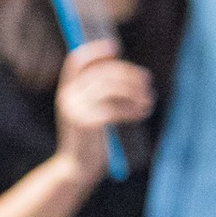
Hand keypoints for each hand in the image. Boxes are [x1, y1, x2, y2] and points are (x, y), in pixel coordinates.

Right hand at [53, 38, 153, 180]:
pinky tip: (143, 112)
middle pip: (102, 73)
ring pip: (111, 88)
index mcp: (66, 91)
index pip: (76, 61)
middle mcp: (68, 97)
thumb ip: (96, 93)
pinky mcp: (86, 123)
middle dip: (129, 74)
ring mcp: (75, 110)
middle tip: (147, 81)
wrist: (76, 169)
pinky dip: (133, 109)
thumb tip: (125, 72)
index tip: (116, 47)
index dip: (95, 51)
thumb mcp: (87, 112)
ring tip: (149, 99)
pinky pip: (115, 109)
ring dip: (135, 91)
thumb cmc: (89, 139)